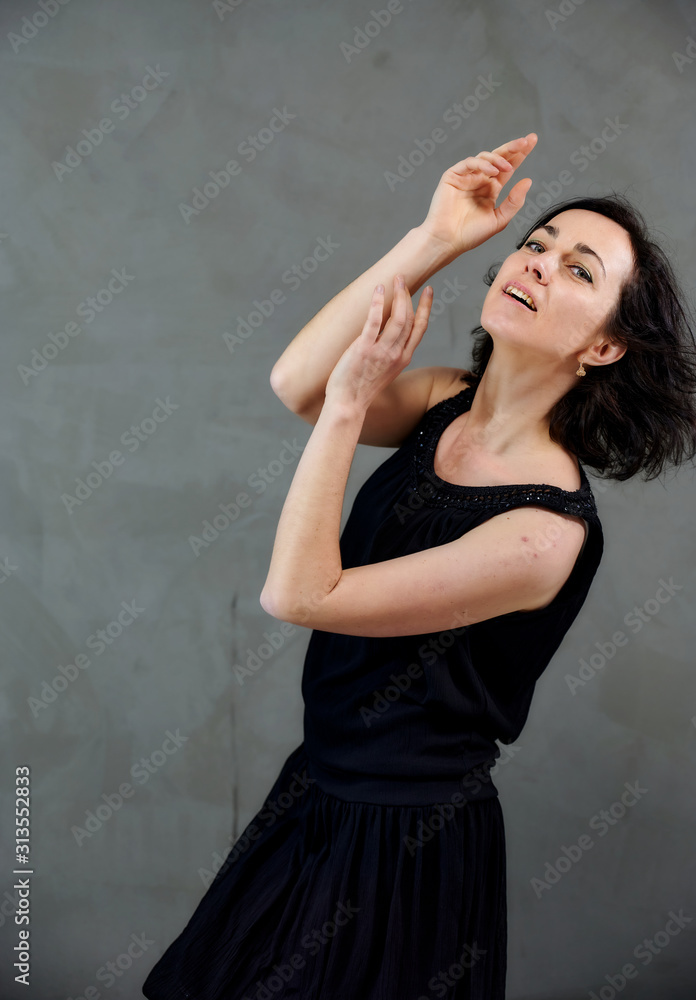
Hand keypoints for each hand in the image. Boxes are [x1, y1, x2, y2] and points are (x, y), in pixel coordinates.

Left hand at [325, 275, 432, 409]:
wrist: (348, 404)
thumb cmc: (360, 389)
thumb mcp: (383, 371)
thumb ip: (388, 354)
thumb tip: (384, 337)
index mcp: (402, 358)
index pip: (420, 328)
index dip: (425, 308)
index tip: (428, 291)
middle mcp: (396, 354)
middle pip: (409, 319)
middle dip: (408, 295)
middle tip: (403, 278)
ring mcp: (381, 352)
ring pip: (397, 318)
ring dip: (398, 295)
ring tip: (395, 279)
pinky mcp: (364, 349)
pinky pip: (374, 321)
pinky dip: (378, 303)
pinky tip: (379, 290)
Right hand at [420, 133, 537, 256]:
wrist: (448, 241)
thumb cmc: (470, 234)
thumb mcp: (499, 219)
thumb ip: (514, 202)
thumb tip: (528, 180)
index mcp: (492, 189)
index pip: (508, 167)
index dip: (520, 154)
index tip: (532, 141)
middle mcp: (480, 180)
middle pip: (499, 157)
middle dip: (513, 147)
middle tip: (526, 141)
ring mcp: (466, 177)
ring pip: (485, 157)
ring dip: (498, 158)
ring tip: (507, 166)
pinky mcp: (453, 176)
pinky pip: (469, 163)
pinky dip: (481, 164)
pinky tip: (492, 171)